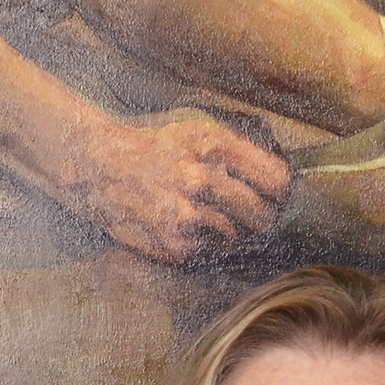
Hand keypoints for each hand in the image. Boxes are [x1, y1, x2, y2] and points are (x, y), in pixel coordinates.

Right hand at [65, 115, 292, 263]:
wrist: (100, 168)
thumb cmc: (156, 149)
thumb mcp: (197, 133)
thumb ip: (240, 153)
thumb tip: (284, 183)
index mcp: (214, 145)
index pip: (277, 181)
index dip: (281, 194)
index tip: (277, 198)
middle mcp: (203, 179)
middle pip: (264, 216)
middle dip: (262, 219)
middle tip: (252, 217)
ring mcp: (188, 216)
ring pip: (238, 237)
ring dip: (231, 233)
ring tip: (207, 217)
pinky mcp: (176, 245)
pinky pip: (210, 251)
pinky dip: (203, 244)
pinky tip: (183, 227)